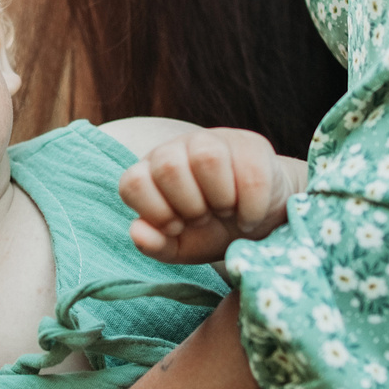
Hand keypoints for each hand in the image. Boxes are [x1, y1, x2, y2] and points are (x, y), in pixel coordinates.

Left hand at [118, 127, 297, 262]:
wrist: (255, 221)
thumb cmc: (209, 232)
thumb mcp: (179, 247)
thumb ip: (155, 244)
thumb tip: (137, 231)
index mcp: (150, 173)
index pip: (133, 182)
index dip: (155, 212)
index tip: (177, 227)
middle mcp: (176, 149)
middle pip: (169, 166)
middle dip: (190, 206)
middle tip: (203, 219)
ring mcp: (213, 140)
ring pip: (207, 157)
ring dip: (220, 199)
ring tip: (225, 211)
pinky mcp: (250, 144)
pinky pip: (250, 172)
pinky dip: (251, 208)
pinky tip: (249, 216)